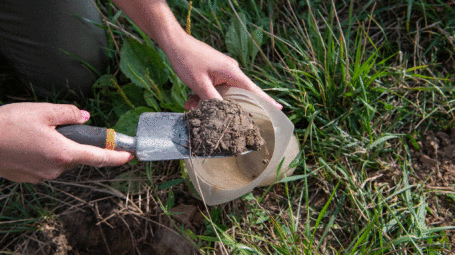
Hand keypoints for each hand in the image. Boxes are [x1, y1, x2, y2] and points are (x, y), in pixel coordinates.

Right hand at [0, 103, 132, 182]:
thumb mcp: (42, 111)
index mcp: (63, 153)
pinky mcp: (29, 178)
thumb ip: (69, 113)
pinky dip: (42, 153)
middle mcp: (56, 169)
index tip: (130, 156)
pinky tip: (25, 142)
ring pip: (60, 159)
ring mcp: (41, 176)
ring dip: (56, 146)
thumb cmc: (7, 125)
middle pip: (77, 155)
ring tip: (33, 132)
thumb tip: (84, 116)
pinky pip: (45, 164)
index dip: (117, 157)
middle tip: (55, 125)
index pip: (99, 157)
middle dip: (73, 141)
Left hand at [165, 34, 282, 110]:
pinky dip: (203, 95)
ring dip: (208, 101)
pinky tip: (190, 99)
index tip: (279, 109)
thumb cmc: (187, 60)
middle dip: (223, 107)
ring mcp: (222, 71)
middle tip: (218, 117)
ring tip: (191, 103)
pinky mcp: (214, 72)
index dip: (266, 101)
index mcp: (232, 72)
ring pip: (221, 94)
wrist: (175, 43)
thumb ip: (212, 100)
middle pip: (236, 95)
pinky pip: (213, 89)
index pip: (254, 90)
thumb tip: (223, 114)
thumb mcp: (199, 84)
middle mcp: (231, 71)